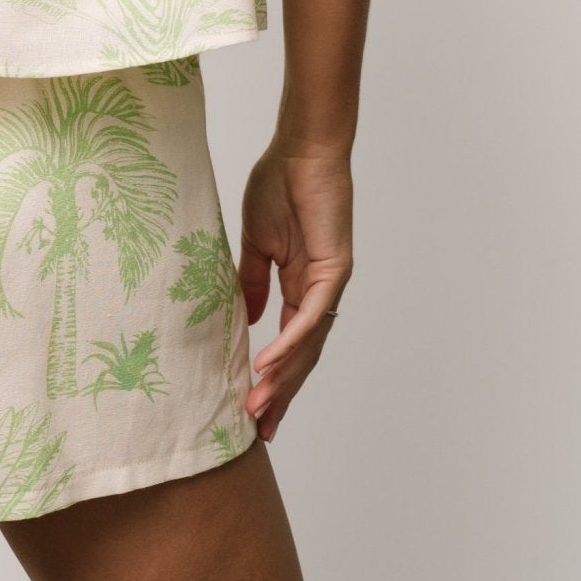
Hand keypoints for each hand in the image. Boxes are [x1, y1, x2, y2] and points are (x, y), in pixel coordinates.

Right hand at [238, 143, 352, 442]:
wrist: (301, 150)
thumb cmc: (279, 184)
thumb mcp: (256, 241)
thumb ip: (252, 281)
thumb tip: (246, 319)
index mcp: (301, 286)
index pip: (290, 344)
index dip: (275, 378)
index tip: (254, 410)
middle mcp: (320, 293)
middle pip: (302, 357)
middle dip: (281, 394)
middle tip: (259, 430)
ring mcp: (330, 284)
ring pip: (307, 345)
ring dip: (282, 379)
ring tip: (257, 408)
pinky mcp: (334, 270)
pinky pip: (310, 317)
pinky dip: (289, 344)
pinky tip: (268, 366)